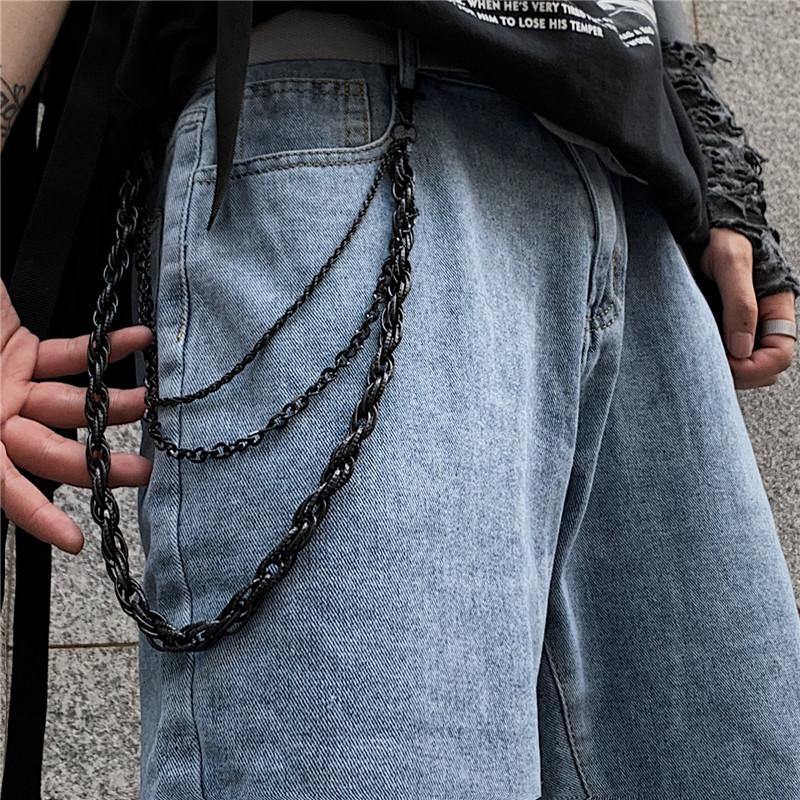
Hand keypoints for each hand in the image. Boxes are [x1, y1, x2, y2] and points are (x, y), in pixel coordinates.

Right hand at [1, 280, 152, 554]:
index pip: (5, 486)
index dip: (36, 515)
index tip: (73, 539)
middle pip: (52, 451)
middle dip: (97, 465)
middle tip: (140, 472)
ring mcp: (10, 386)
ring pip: (71, 405)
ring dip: (112, 404)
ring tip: (145, 402)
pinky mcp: (23, 352)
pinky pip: (71, 354)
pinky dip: (104, 347)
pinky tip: (135, 340)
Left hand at [699, 228, 796, 388]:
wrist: (698, 224)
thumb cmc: (721, 236)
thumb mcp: (731, 262)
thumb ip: (740, 303)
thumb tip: (741, 349)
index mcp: (775, 309)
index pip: (779, 355)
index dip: (755, 367)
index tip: (727, 363)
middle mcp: (761, 323)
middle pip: (763, 369)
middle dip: (740, 375)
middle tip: (708, 367)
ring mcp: (739, 328)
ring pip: (743, 367)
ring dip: (724, 371)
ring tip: (699, 360)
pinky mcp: (718, 329)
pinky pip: (722, 357)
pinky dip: (710, 362)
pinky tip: (693, 353)